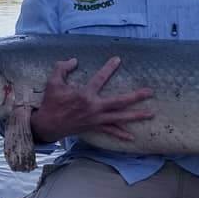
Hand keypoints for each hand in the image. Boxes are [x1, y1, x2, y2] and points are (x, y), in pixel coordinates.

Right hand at [29, 57, 153, 142]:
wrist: (48, 125)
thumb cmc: (51, 102)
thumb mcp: (53, 82)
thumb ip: (62, 68)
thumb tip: (74, 60)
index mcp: (84, 95)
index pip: (100, 79)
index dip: (109, 68)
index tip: (118, 59)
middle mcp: (94, 108)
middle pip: (119, 102)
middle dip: (135, 97)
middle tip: (150, 92)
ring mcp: (96, 119)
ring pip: (119, 117)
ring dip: (136, 116)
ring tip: (151, 113)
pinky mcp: (94, 127)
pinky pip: (110, 131)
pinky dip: (121, 134)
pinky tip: (132, 137)